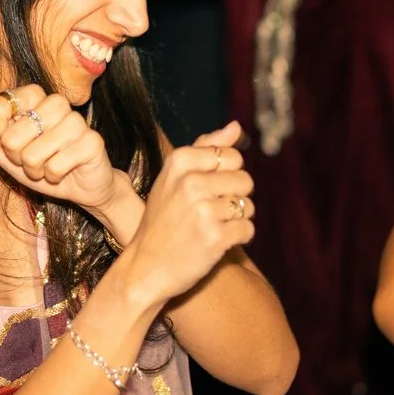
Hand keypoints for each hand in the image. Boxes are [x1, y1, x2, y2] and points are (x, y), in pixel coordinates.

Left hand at [0, 84, 127, 217]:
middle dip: (17, 157)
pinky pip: (55, 166)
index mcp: (34, 97)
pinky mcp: (92, 142)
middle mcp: (56, 102)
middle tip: (31, 159)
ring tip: (47, 166)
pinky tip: (63, 172)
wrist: (80, 186)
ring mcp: (76, 121)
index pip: (0, 104)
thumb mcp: (6, 151)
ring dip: (35, 169)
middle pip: (12, 136)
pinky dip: (53, 176)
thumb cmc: (42, 163)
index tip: (2, 138)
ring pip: (33, 153)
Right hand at [117, 126, 254, 306]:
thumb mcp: (173, 178)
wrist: (145, 268)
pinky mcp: (215, 237)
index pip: (232, 156)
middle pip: (245, 179)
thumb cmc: (162, 220)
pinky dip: (238, 238)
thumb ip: (206, 148)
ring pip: (249, 206)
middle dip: (236, 197)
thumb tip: (236, 126)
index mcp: (180, 161)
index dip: (227, 174)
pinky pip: (248, 229)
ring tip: (213, 226)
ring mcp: (203, 210)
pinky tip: (217, 242)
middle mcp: (190, 182)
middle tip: (212, 211)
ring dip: (237, 219)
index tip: (208, 189)